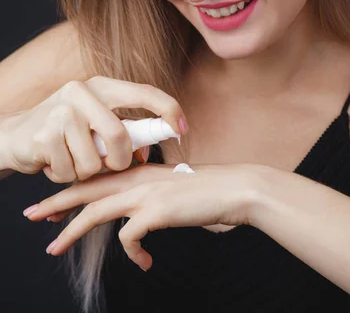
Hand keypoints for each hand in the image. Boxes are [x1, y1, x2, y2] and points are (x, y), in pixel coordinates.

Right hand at [1, 76, 188, 182]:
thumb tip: (145, 151)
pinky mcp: (43, 134)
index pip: (144, 92)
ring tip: (72, 159)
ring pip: (95, 161)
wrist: (13, 136)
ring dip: (86, 172)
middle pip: (120, 136)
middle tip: (109, 165)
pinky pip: (70, 172)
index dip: (168, 110)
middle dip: (120, 161)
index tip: (182, 130)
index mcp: (101, 86)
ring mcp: (61, 111)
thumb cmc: (64, 132)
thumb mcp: (94, 124)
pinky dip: (65, 176)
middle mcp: (81, 92)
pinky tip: (53, 162)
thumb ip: (122, 132)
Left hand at [23, 162, 260, 270]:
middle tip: (30, 215)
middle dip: (55, 203)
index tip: (53, 204)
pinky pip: (130, 238)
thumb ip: (150, 196)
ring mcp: (146, 192)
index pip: (97, 178)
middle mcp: (138, 177)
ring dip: (70, 230)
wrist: (235, 189)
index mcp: (140, 170)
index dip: (72, 190)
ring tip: (53, 248)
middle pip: (86, 189)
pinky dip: (133, 254)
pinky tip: (145, 264)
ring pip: (95, 211)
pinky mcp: (156, 211)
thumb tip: (135, 218)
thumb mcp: (171, 189)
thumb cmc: (207, 191)